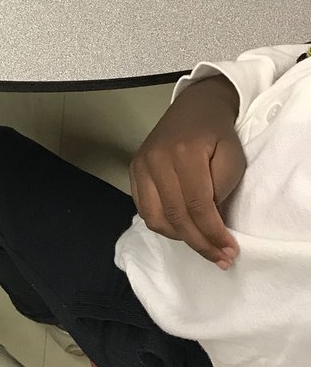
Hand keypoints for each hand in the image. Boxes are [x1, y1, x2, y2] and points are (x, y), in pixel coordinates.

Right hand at [129, 75, 244, 268]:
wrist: (195, 108)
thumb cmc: (217, 134)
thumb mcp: (232, 158)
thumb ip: (220, 192)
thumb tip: (211, 225)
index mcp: (183, 153)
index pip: (198, 206)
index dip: (214, 235)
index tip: (230, 252)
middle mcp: (156, 160)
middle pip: (175, 216)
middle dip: (200, 243)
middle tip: (221, 259)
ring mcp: (141, 164)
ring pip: (155, 218)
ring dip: (180, 238)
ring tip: (201, 243)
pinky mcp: (134, 169)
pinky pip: (144, 209)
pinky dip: (163, 225)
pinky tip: (182, 228)